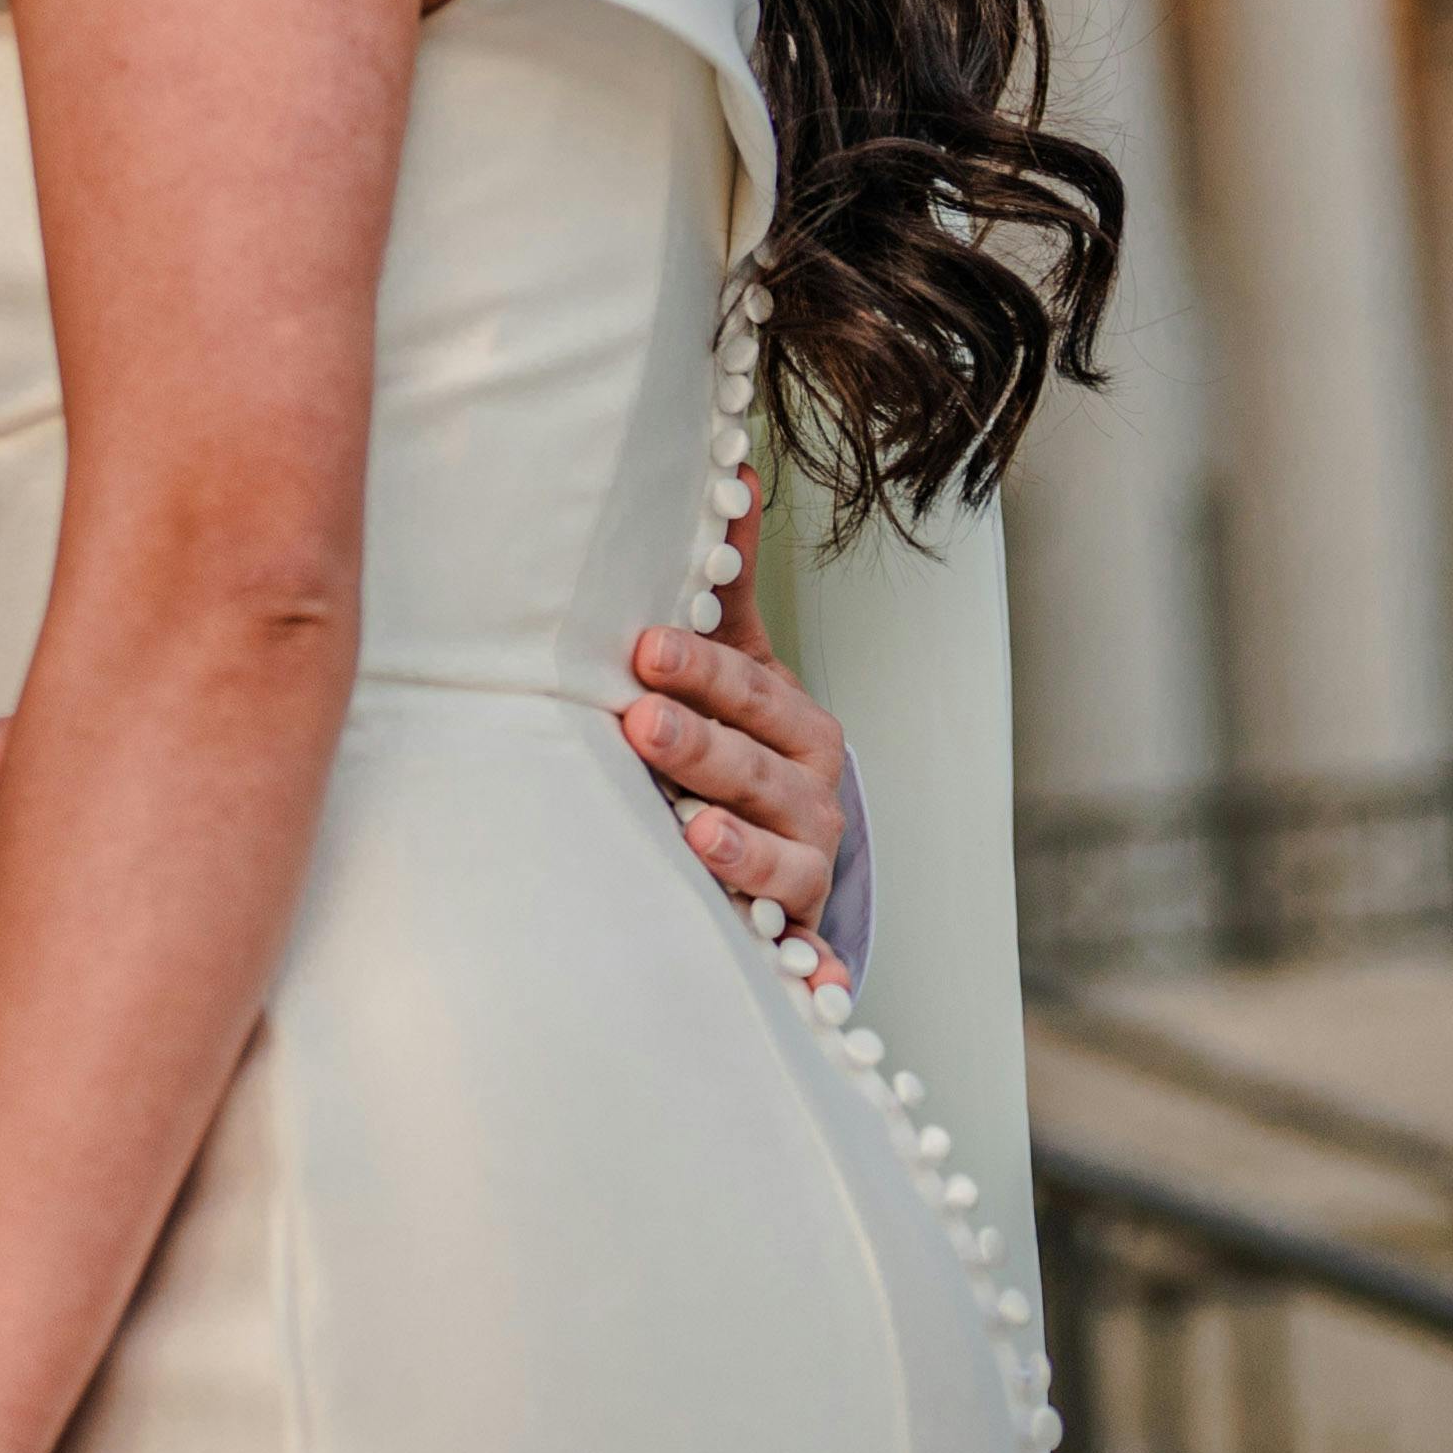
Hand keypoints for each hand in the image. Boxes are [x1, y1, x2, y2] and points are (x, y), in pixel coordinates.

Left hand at [625, 468, 850, 971]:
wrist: (788, 839)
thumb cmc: (741, 734)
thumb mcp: (735, 662)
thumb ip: (728, 578)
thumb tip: (733, 465)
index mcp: (794, 720)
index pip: (746, 687)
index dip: (699, 669)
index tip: (642, 649)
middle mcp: (811, 792)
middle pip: (757, 769)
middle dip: (701, 748)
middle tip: (639, 724)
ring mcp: (808, 865)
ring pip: (781, 858)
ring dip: (743, 851)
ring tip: (693, 835)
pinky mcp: (797, 931)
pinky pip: (806, 957)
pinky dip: (813, 974)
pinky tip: (810, 987)